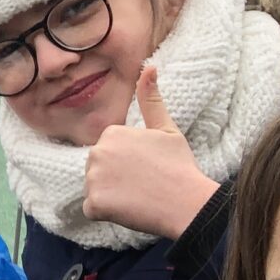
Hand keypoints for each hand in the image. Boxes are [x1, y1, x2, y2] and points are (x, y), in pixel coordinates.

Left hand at [82, 64, 219, 240]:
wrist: (186, 202)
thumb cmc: (179, 165)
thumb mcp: (166, 128)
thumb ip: (151, 99)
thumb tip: (149, 67)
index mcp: (111, 133)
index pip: (109, 151)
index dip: (127, 162)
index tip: (146, 167)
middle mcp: (96, 152)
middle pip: (98, 168)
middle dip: (115, 177)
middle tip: (143, 183)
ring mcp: (93, 178)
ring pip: (94, 188)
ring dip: (110, 195)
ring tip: (137, 196)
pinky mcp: (94, 203)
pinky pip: (93, 209)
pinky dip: (107, 212)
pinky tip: (128, 209)